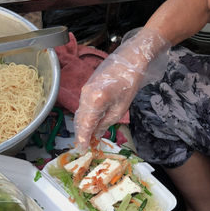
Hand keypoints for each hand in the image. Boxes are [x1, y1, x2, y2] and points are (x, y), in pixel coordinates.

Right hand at [74, 28, 170, 151]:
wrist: (129, 60)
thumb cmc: (129, 84)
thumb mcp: (120, 109)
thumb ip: (106, 122)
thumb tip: (96, 133)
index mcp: (94, 101)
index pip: (84, 125)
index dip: (83, 138)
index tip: (82, 150)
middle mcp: (85, 95)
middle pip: (79, 119)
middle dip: (82, 133)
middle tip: (85, 146)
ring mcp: (84, 89)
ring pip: (81, 113)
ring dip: (84, 125)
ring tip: (89, 137)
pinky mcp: (87, 86)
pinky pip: (83, 105)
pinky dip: (86, 115)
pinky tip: (92, 122)